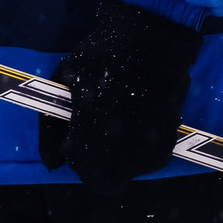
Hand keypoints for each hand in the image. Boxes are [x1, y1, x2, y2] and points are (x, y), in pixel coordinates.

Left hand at [37, 0, 203, 187]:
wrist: (146, 43)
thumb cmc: (95, 63)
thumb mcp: (61, 91)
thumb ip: (50, 131)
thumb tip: (50, 163)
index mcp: (98, 144)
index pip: (92, 178)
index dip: (80, 161)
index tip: (74, 138)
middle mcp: (131, 154)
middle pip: (113, 179)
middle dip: (98, 160)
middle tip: (92, 128)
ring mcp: (155, 146)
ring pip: (133, 167)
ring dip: (119, 153)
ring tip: (112, 118)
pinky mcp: (171, 136)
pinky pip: (150, 154)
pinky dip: (138, 144)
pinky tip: (130, 117)